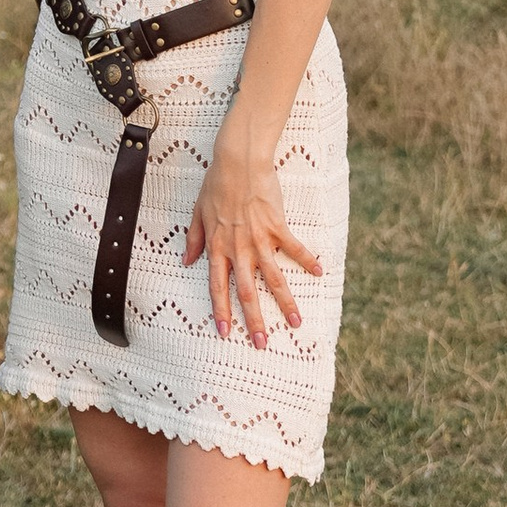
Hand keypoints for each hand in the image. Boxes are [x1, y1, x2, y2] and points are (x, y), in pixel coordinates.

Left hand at [184, 142, 320, 345]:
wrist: (238, 162)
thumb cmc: (216, 185)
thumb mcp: (197, 213)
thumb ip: (194, 239)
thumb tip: (187, 261)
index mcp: (217, 247)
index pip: (217, 286)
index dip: (221, 311)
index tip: (225, 333)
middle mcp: (239, 249)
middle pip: (246, 292)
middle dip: (254, 320)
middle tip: (261, 343)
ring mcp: (260, 239)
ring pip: (273, 278)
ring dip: (285, 303)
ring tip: (296, 322)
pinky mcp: (278, 227)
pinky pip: (295, 248)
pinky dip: (307, 260)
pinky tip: (319, 272)